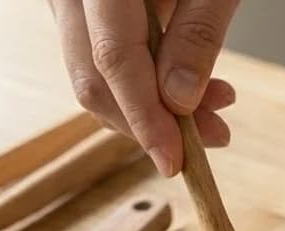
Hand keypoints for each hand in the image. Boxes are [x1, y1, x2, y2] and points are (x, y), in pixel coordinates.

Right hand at [48, 0, 239, 176]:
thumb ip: (198, 33)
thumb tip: (180, 101)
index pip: (112, 60)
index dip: (145, 119)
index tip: (174, 162)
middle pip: (94, 80)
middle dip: (151, 124)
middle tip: (213, 137)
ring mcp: (69, 0)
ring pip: (97, 77)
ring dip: (153, 110)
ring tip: (214, 108)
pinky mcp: (83, 11)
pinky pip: (103, 61)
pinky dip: (146, 87)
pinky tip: (190, 90)